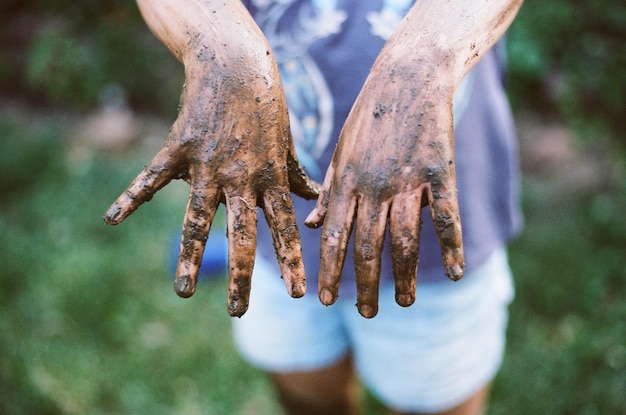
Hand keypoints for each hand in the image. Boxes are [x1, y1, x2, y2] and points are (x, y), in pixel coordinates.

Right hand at [104, 0, 318, 315]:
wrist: (236, 64)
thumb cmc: (267, 106)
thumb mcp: (288, 143)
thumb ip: (299, 176)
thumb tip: (313, 199)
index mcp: (271, 177)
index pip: (285, 227)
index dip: (293, 261)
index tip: (300, 295)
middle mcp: (241, 177)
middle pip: (242, 234)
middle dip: (241, 275)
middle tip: (238, 311)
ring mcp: (208, 164)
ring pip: (197, 218)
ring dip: (190, 257)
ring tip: (183, 293)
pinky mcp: (178, 149)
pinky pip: (152, 178)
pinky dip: (131, 197)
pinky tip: (112, 219)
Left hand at [305, 62, 462, 317]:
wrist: (407, 76)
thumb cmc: (368, 117)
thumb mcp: (339, 153)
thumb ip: (328, 192)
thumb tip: (310, 227)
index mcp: (346, 182)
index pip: (332, 235)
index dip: (328, 270)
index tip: (322, 300)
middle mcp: (373, 185)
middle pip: (368, 245)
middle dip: (365, 284)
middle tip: (367, 315)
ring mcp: (407, 179)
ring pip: (404, 238)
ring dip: (404, 275)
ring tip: (405, 303)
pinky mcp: (439, 169)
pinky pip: (446, 215)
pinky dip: (451, 245)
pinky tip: (455, 271)